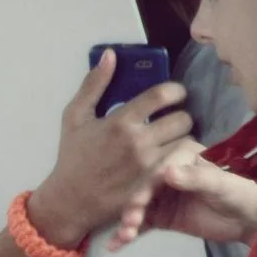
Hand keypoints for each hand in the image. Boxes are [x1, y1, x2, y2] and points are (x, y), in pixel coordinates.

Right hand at [28, 49, 194, 248]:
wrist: (70, 201)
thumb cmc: (73, 157)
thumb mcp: (74, 117)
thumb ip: (94, 85)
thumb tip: (110, 55)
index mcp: (120, 122)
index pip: (163, 95)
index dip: (176, 90)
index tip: (174, 94)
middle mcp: (139, 143)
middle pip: (183, 119)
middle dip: (181, 115)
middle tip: (172, 119)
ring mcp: (148, 166)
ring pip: (186, 143)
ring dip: (183, 138)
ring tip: (172, 139)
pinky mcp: (154, 185)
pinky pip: (182, 164)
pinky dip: (182, 158)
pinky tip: (173, 157)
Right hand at [108, 143, 256, 249]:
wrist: (253, 219)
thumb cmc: (243, 192)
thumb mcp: (221, 183)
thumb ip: (195, 178)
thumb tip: (166, 171)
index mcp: (183, 156)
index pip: (158, 169)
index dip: (147, 186)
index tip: (139, 202)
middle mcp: (168, 173)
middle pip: (144, 189)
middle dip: (134, 206)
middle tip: (130, 222)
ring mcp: (163, 196)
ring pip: (139, 207)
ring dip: (128, 222)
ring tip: (124, 237)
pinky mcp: (161, 216)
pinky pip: (142, 224)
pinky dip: (128, 234)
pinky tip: (114, 245)